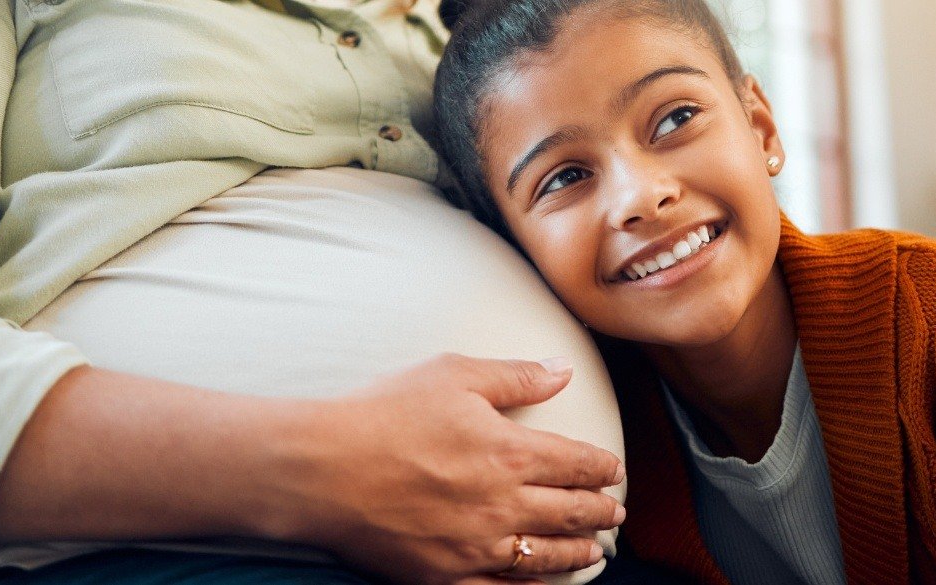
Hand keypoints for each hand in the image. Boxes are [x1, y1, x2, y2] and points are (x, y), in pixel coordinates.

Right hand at [265, 354, 626, 584]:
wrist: (321, 470)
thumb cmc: (382, 414)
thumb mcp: (452, 375)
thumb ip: (515, 377)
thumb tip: (565, 370)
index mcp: (510, 452)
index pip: (578, 464)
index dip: (602, 469)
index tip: (613, 470)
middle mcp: (503, 505)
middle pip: (572, 513)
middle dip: (600, 512)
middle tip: (614, 512)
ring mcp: (477, 547)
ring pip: (547, 557)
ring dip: (578, 551)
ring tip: (593, 549)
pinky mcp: (446, 576)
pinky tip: (542, 582)